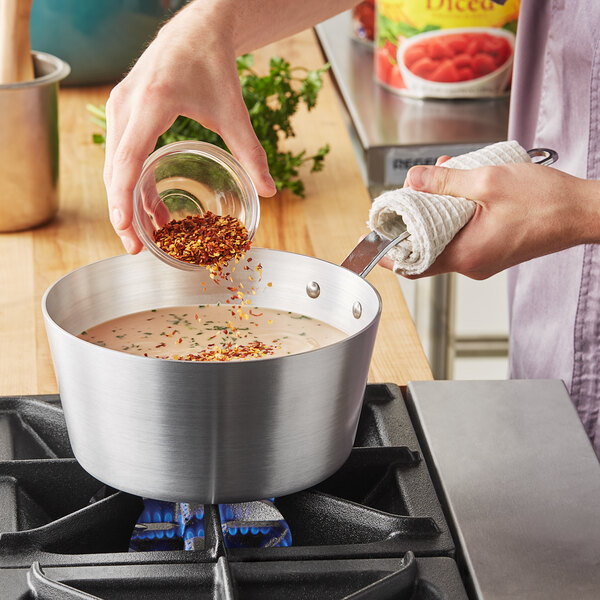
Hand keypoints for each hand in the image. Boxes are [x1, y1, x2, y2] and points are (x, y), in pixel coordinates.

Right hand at [103, 3, 275, 253]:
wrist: (197, 30)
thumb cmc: (213, 65)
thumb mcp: (234, 112)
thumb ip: (251, 153)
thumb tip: (270, 191)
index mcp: (151, 105)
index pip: (127, 161)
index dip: (123, 200)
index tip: (126, 231)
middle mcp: (126, 105)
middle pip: (114, 171)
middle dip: (123, 213)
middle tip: (137, 248)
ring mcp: (119, 107)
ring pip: (114, 166)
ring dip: (129, 201)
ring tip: (150, 234)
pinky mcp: (122, 111)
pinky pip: (120, 155)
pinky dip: (132, 184)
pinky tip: (152, 207)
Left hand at [378, 160, 599, 278]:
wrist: (584, 212)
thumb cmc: (546, 202)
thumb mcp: (487, 181)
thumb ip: (444, 182)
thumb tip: (413, 180)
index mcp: (465, 255)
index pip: (412, 264)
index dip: (387, 251)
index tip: (369, 239)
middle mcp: (471, 263)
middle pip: (425, 246)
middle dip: (415, 216)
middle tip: (411, 190)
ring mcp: (482, 258)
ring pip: (445, 236)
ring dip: (438, 208)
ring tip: (443, 175)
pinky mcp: (492, 249)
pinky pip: (463, 233)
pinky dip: (456, 211)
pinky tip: (463, 185)